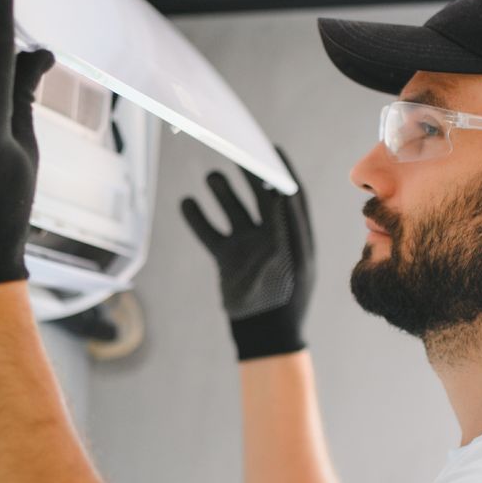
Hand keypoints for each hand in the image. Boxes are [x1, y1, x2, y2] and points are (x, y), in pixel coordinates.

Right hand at [180, 148, 313, 359]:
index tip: (272, 148)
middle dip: (250, 175)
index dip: (283, 170)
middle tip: (236, 151)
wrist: (264, 335)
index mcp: (295, 234)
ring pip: (234, 210)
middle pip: (260, 196)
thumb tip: (282, 191)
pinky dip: (198, 218)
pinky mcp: (229, 259)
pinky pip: (211, 232)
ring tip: (212, 176)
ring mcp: (249, 247)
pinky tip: (186, 202)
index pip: (290, 193)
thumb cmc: (285, 300)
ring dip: (223, 193)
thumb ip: (286, 226)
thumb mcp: (291, 261)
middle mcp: (273, 236)